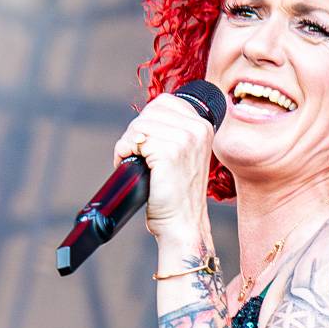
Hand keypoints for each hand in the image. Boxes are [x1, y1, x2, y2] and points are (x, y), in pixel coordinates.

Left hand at [112, 93, 213, 240]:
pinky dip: (124, 153)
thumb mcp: (183, 156)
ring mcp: (185, 139)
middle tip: (137, 156)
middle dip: (136, 133)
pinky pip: (134, 140)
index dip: (147, 121)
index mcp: (204, 126)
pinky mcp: (169, 152)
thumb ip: (172, 132)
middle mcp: (198, 129)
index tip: (146, 145)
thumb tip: (144, 119)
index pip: (165, 103)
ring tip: (135, 163)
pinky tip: (133, 168)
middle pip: (150, 111)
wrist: (183, 225)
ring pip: (140, 125)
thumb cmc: (178, 196)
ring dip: (128, 144)